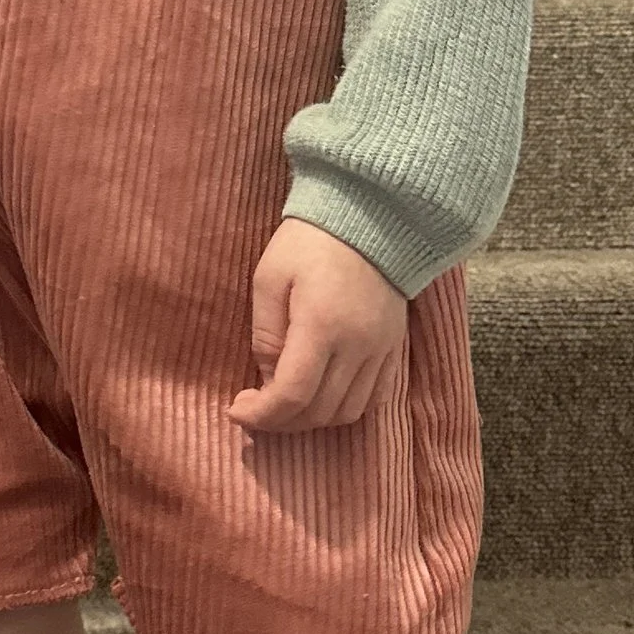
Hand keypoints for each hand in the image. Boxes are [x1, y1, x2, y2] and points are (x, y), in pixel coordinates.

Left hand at [230, 218, 407, 433]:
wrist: (372, 213)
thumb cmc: (311, 240)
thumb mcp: (270, 277)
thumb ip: (265, 333)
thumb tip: (267, 377)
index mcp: (321, 325)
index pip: (292, 394)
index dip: (261, 414)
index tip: (237, 409)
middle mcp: (357, 345)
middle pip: (319, 411)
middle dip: (281, 420)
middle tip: (256, 407)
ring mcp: (382, 348)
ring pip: (349, 412)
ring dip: (313, 418)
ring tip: (288, 403)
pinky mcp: (396, 345)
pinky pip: (377, 397)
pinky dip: (347, 407)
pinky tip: (324, 395)